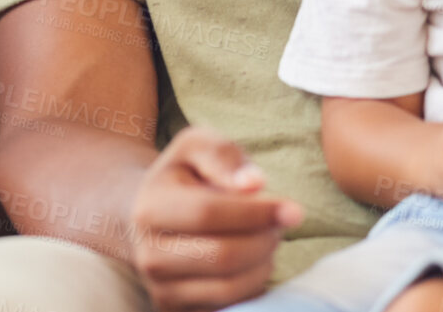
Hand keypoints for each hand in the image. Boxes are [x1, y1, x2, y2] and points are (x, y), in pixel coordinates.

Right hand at [127, 126, 302, 311]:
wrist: (148, 217)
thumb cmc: (182, 177)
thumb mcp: (195, 146)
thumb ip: (222, 155)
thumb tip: (254, 184)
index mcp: (150, 209)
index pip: (208, 214)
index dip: (256, 212)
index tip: (294, 209)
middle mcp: (148, 256)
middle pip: (223, 256)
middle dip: (264, 240)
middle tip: (279, 225)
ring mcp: (161, 290)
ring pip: (229, 288)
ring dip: (263, 264)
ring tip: (266, 239)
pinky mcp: (176, 311)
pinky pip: (228, 307)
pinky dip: (252, 285)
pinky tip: (253, 261)